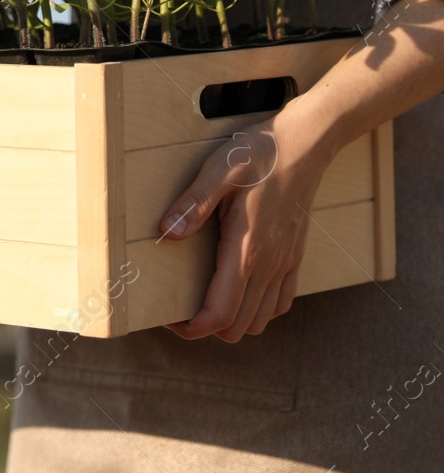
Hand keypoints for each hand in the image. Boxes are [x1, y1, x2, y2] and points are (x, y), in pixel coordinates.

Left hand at [157, 113, 330, 342]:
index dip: (192, 328)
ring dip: (232, 320)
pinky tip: (239, 290)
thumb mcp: (217, 170)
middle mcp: (269, 264)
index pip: (220, 313)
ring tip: (204, 300)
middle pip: (238, 326)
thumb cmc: (259, 154)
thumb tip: (167, 232)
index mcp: (247, 249)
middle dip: (205, 327)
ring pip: (261, 319)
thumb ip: (193, 204)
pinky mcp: (295, 256)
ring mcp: (285, 263)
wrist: (306, 144)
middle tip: (178, 307)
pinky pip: (281, 302)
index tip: (169, 318)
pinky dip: (258, 309)